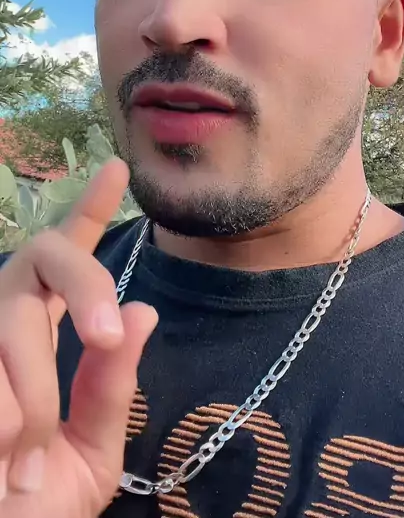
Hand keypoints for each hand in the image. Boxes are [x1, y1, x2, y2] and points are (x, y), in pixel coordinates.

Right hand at [0, 158, 156, 517]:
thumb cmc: (37, 512)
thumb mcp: (89, 457)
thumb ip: (111, 389)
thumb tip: (143, 309)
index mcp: (43, 339)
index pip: (66, 263)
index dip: (87, 210)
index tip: (116, 167)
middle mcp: (4, 325)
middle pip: (44, 255)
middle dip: (86, 282)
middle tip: (106, 333)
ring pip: (14, 319)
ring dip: (33, 393)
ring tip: (24, 461)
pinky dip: (6, 417)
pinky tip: (1, 457)